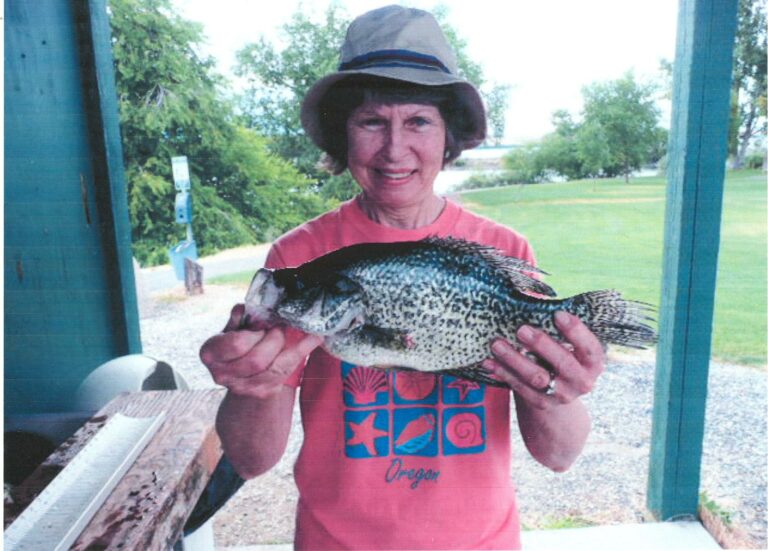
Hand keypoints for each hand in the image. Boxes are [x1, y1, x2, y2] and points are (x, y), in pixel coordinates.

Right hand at [199, 304, 322, 398]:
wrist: (242, 372)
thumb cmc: (238, 343)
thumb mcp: (234, 327)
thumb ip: (239, 318)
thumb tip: (244, 309)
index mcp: (210, 353)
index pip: (236, 344)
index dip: (255, 333)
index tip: (264, 325)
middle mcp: (222, 374)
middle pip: (256, 360)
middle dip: (274, 340)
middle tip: (281, 327)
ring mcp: (242, 387)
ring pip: (274, 369)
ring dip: (291, 347)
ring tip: (299, 332)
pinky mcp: (261, 392)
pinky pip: (286, 373)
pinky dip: (301, 353)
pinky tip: (313, 339)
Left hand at [483, 311, 603, 408]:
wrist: (560, 393)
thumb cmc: (562, 355)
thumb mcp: (569, 344)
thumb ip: (559, 327)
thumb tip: (534, 296)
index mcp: (593, 362)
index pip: (589, 348)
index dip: (576, 331)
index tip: (558, 314)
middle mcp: (582, 381)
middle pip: (562, 363)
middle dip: (541, 344)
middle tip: (521, 329)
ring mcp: (562, 395)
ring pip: (537, 377)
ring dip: (514, 359)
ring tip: (497, 343)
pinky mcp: (542, 403)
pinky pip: (520, 388)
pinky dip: (503, 373)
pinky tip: (489, 361)